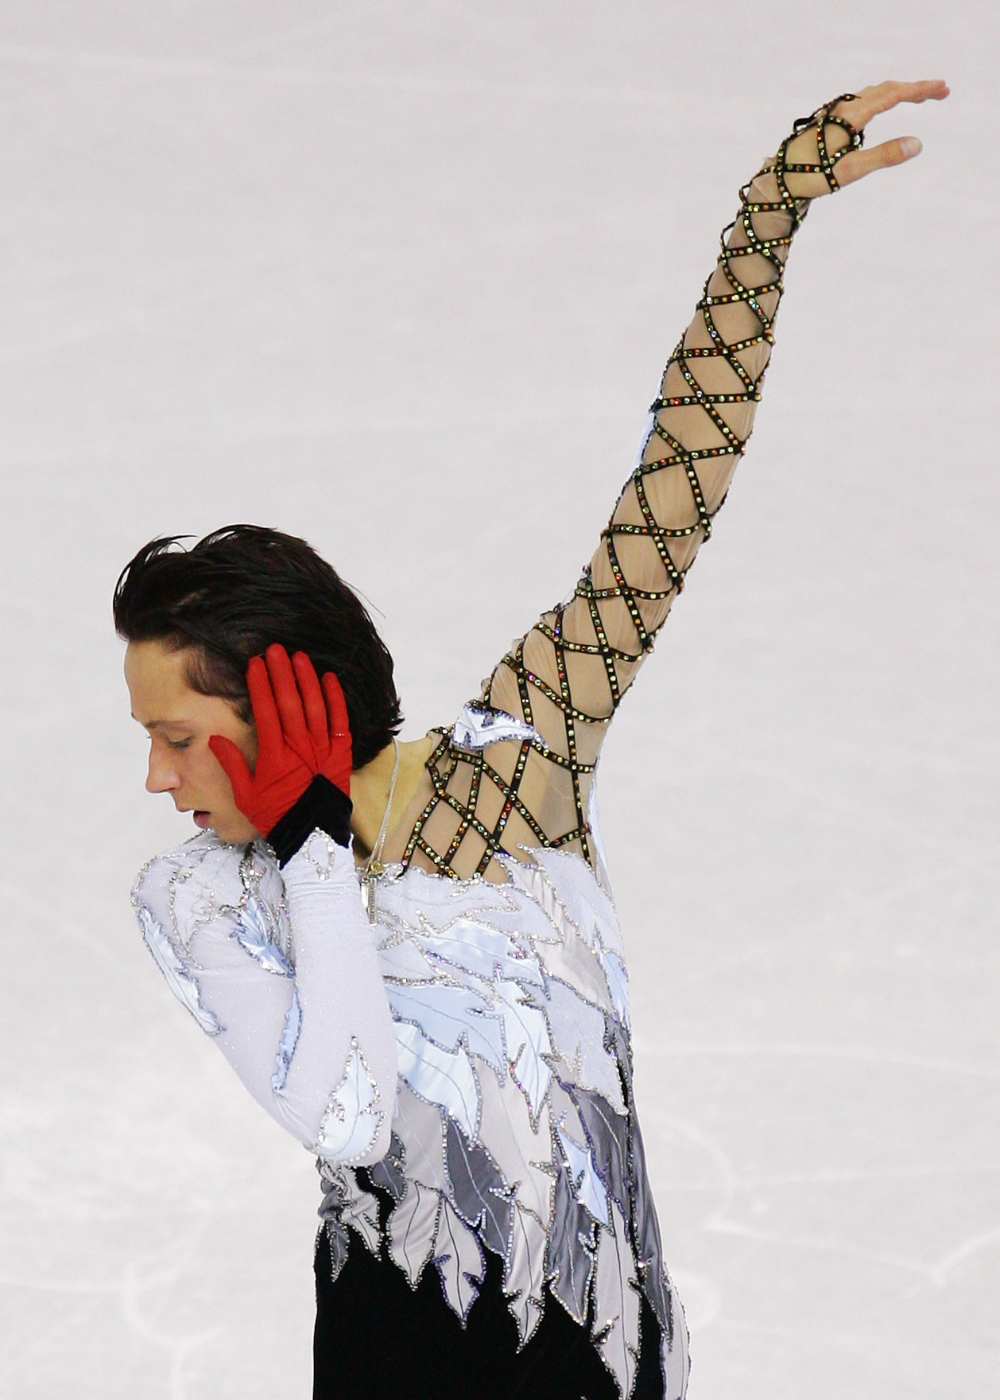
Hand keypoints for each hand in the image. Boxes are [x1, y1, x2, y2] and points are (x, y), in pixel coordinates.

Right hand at [209, 643, 351, 836]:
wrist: (312, 838)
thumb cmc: (276, 817)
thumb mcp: (245, 795)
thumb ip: (231, 765)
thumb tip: (214, 738)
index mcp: (274, 755)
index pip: (266, 710)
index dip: (260, 684)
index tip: (254, 663)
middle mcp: (299, 747)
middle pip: (289, 701)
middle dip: (281, 672)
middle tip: (274, 649)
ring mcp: (322, 749)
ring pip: (315, 706)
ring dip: (306, 679)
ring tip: (298, 656)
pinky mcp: (340, 754)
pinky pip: (340, 721)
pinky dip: (335, 699)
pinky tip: (329, 678)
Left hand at [779, 79, 948, 198]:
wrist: (779, 180)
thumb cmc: (812, 178)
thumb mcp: (851, 170)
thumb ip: (884, 155)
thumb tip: (918, 144)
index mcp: (850, 116)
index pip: (892, 95)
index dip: (919, 90)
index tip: (942, 89)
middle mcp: (843, 108)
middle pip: (885, 89)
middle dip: (913, 89)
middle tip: (940, 92)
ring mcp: (834, 112)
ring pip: (873, 94)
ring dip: (898, 92)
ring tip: (919, 97)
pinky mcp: (829, 120)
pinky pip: (862, 102)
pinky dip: (881, 99)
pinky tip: (884, 107)